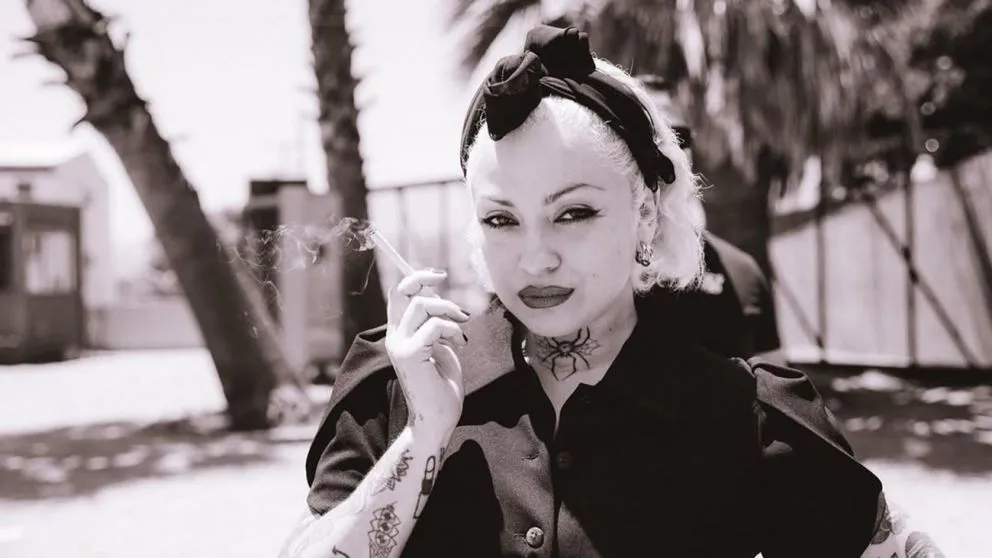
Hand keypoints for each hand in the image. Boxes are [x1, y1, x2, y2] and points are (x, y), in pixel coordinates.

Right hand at [385, 269, 468, 433]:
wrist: (438, 419)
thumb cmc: (442, 386)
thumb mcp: (440, 346)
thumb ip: (435, 323)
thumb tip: (440, 297)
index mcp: (399, 334)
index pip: (399, 294)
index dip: (417, 278)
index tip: (439, 276)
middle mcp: (394, 337)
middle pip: (404, 291)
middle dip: (430, 284)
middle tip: (455, 302)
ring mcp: (400, 345)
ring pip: (422, 304)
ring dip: (449, 311)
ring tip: (461, 331)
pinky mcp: (410, 355)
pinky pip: (435, 326)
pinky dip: (453, 330)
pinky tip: (459, 345)